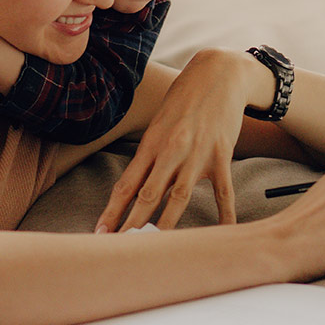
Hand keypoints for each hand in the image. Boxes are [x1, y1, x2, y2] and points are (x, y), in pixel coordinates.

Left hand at [96, 50, 248, 231]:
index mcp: (150, 143)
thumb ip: (150, 157)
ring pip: (179, 197)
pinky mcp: (221, 155)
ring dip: (166, 225)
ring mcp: (197, 154)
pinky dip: (224, 214)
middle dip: (132, 225)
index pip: (126, 184)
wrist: (219, 75)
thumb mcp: (159, 125)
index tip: (101, 233)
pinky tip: (223, 232)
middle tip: (121, 250)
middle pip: (147, 195)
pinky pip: (222, 192)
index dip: (112, 211)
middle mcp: (170, 150)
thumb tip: (138, 190)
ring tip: (156, 249)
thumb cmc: (184, 101)